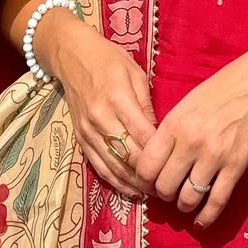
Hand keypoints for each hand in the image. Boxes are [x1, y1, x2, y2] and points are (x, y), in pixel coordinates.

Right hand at [34, 10, 155, 200]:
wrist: (72, 56)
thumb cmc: (109, 59)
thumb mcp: (135, 72)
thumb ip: (146, 105)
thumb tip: (160, 135)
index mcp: (118, 98)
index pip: (142, 136)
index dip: (160, 154)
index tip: (176, 163)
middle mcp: (101, 118)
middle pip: (128, 156)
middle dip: (149, 174)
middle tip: (169, 184)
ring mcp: (87, 131)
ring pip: (113, 167)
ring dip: (134, 183)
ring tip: (153, 192)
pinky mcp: (79, 139)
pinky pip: (98, 166)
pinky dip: (115, 181)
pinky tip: (131, 190)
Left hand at [136, 43, 247, 229]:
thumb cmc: (221, 88)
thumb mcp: (187, 102)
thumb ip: (171, 130)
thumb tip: (157, 159)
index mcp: (174, 123)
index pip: (146, 166)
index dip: (145, 179)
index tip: (152, 180)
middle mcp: (190, 142)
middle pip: (164, 187)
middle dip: (164, 194)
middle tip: (170, 190)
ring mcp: (214, 156)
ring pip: (187, 198)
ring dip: (184, 206)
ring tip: (185, 202)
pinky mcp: (236, 166)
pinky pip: (216, 201)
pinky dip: (206, 217)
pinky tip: (201, 221)